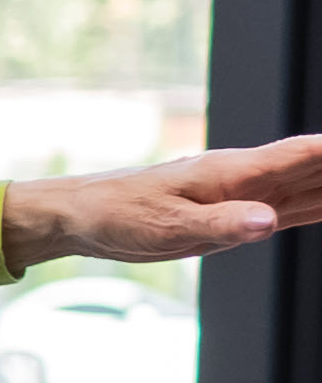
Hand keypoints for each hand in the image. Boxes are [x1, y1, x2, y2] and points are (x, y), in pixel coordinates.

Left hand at [4, 134, 321, 268]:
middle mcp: (250, 177)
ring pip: (317, 184)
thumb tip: (270, 221)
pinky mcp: (242, 212)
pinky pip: (298, 205)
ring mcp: (249, 193)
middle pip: (321, 165)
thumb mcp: (166, 229)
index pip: (306, 154)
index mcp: (234, 172)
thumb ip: (221, 225)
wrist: (85, 215)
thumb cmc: (118, 216)